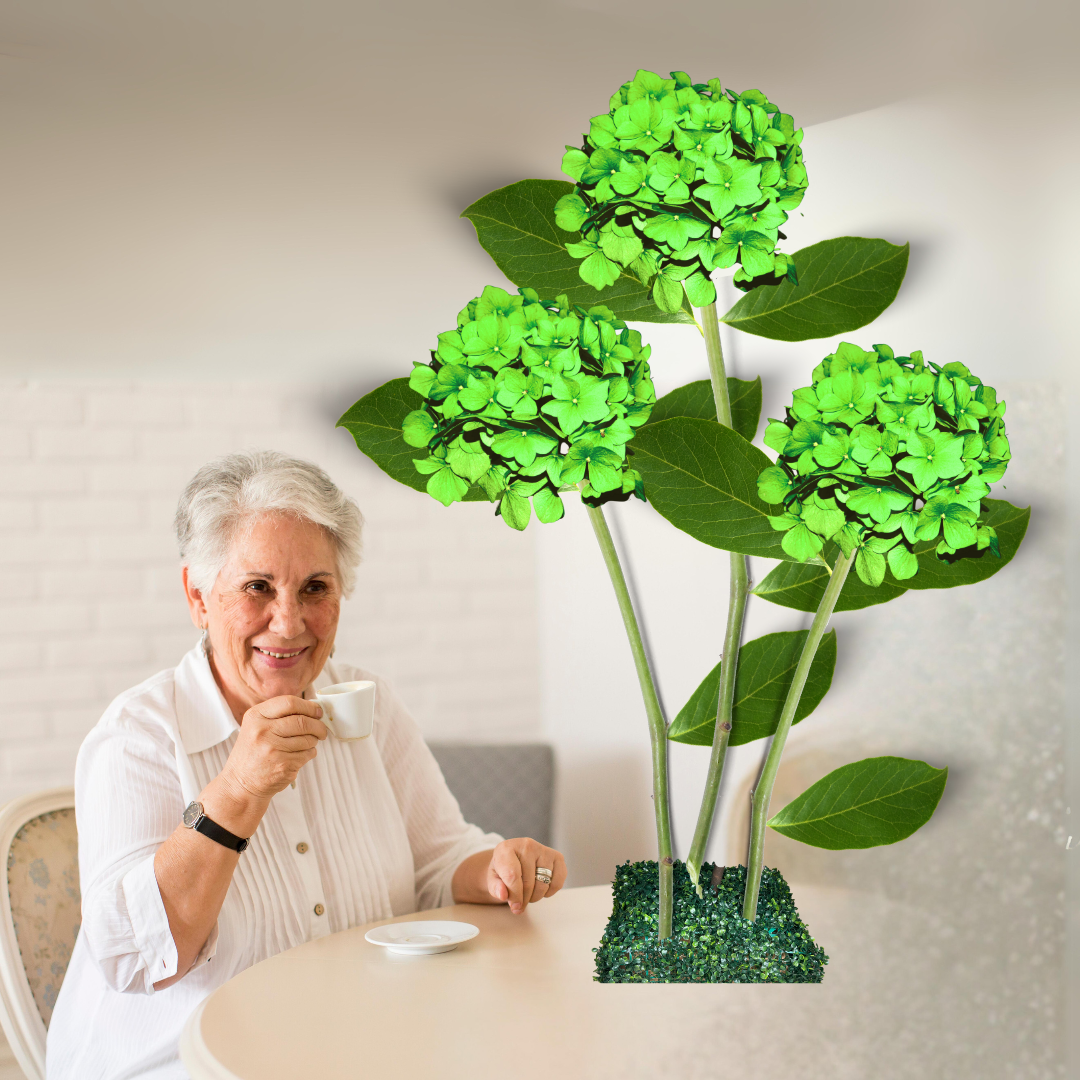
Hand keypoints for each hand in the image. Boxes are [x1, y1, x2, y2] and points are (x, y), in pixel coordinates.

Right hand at [216, 695, 327, 812]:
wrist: (240, 784)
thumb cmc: (253, 752)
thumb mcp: (255, 726)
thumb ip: (279, 715)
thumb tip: (314, 709)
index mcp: (255, 716)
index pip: (290, 702)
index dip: (309, 706)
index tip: (317, 712)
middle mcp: (263, 731)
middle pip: (303, 721)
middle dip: (318, 725)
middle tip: (322, 730)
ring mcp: (273, 749)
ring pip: (308, 739)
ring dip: (314, 741)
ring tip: (307, 743)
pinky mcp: (283, 765)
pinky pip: (307, 754)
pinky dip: (309, 753)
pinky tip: (299, 756)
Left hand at [486, 838, 566, 913]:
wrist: (514, 859)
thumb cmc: (502, 871)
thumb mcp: (492, 879)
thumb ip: (495, 888)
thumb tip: (503, 895)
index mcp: (506, 848)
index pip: (513, 875)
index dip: (514, 895)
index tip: (515, 906)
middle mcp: (526, 845)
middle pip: (528, 883)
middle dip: (524, 899)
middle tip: (519, 903)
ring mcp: (543, 849)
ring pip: (543, 884)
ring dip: (535, 897)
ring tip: (528, 894)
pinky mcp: (557, 857)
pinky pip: (557, 882)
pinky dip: (549, 892)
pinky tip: (540, 888)